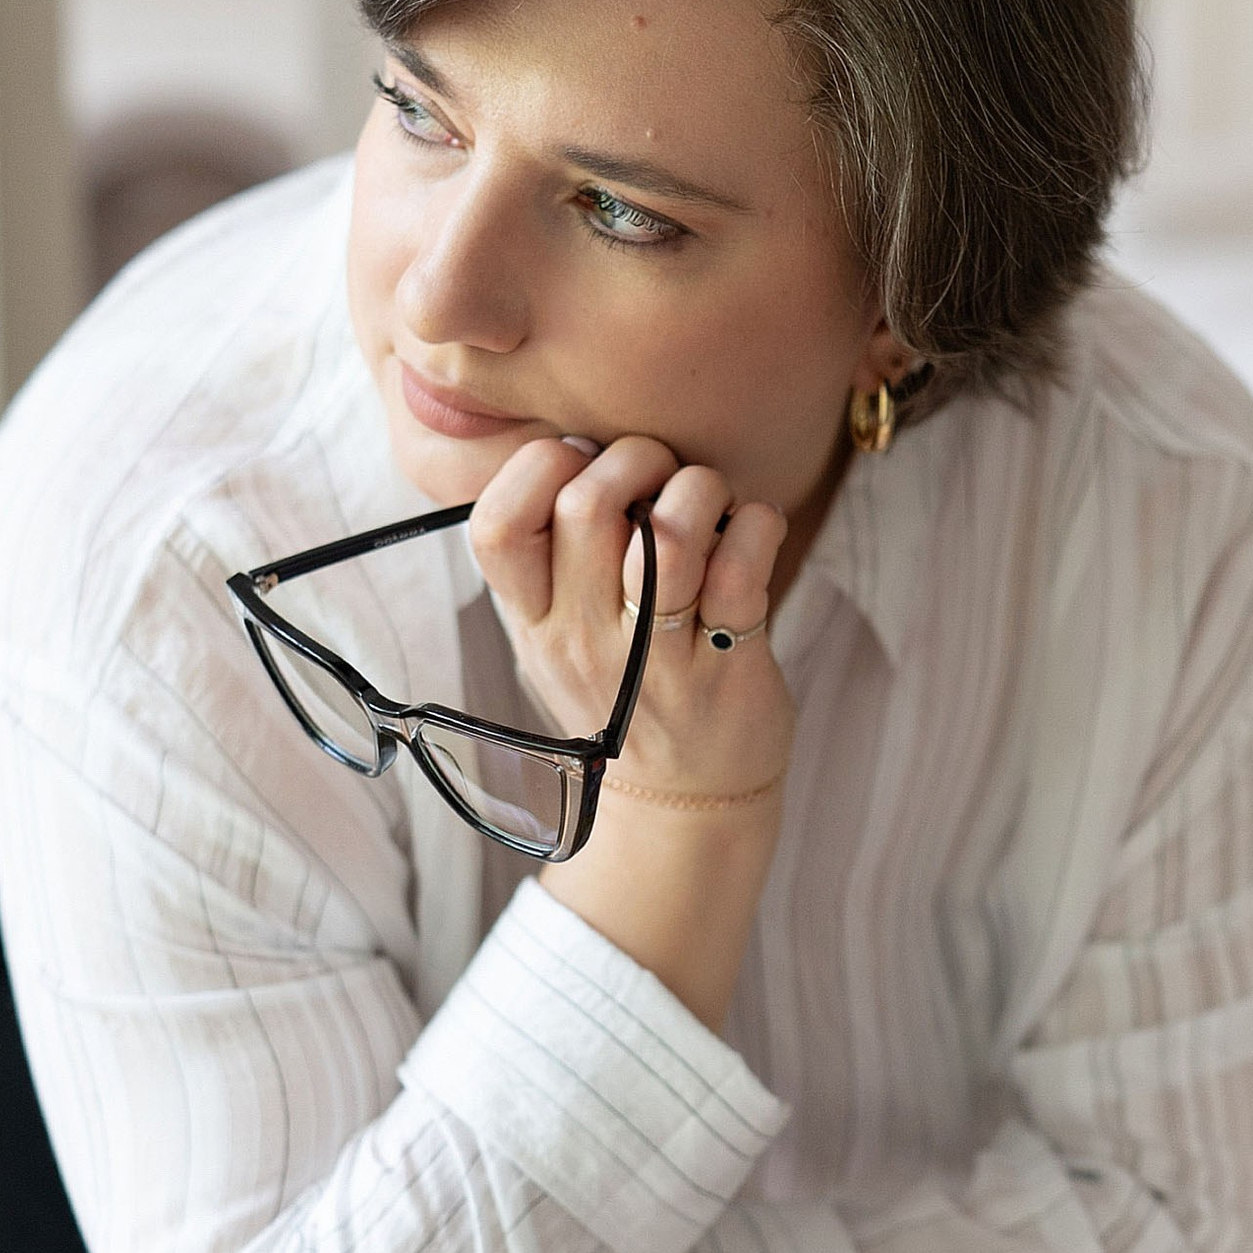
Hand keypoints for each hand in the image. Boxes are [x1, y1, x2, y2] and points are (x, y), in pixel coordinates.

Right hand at [467, 434, 794, 1028]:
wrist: (686, 806)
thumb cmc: (626, 693)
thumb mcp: (556, 639)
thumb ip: (552, 556)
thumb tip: (577, 446)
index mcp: (535, 624)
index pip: (495, 527)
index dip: (537, 468)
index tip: (580, 464)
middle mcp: (586, 641)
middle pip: (585, 506)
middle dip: (634, 458)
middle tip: (660, 474)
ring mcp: (657, 658)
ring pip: (670, 529)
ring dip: (699, 487)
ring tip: (709, 500)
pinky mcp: (727, 664)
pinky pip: (743, 565)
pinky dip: (757, 525)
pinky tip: (755, 531)